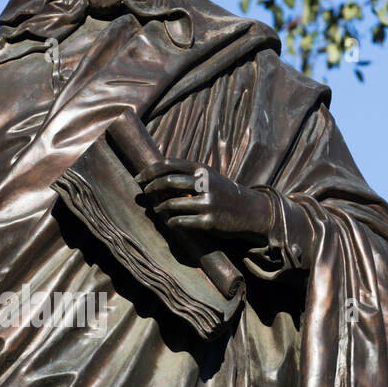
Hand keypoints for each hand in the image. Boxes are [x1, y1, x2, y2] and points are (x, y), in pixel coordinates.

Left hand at [136, 159, 271, 242]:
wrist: (249, 211)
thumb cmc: (222, 193)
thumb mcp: (208, 178)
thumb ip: (187, 175)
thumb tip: (156, 178)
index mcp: (202, 169)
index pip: (169, 164)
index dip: (150, 171)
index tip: (138, 178)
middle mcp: (204, 183)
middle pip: (168, 181)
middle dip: (151, 188)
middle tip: (145, 193)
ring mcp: (208, 202)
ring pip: (172, 204)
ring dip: (160, 207)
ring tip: (157, 209)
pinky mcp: (210, 221)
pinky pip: (182, 221)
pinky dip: (172, 222)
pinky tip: (170, 222)